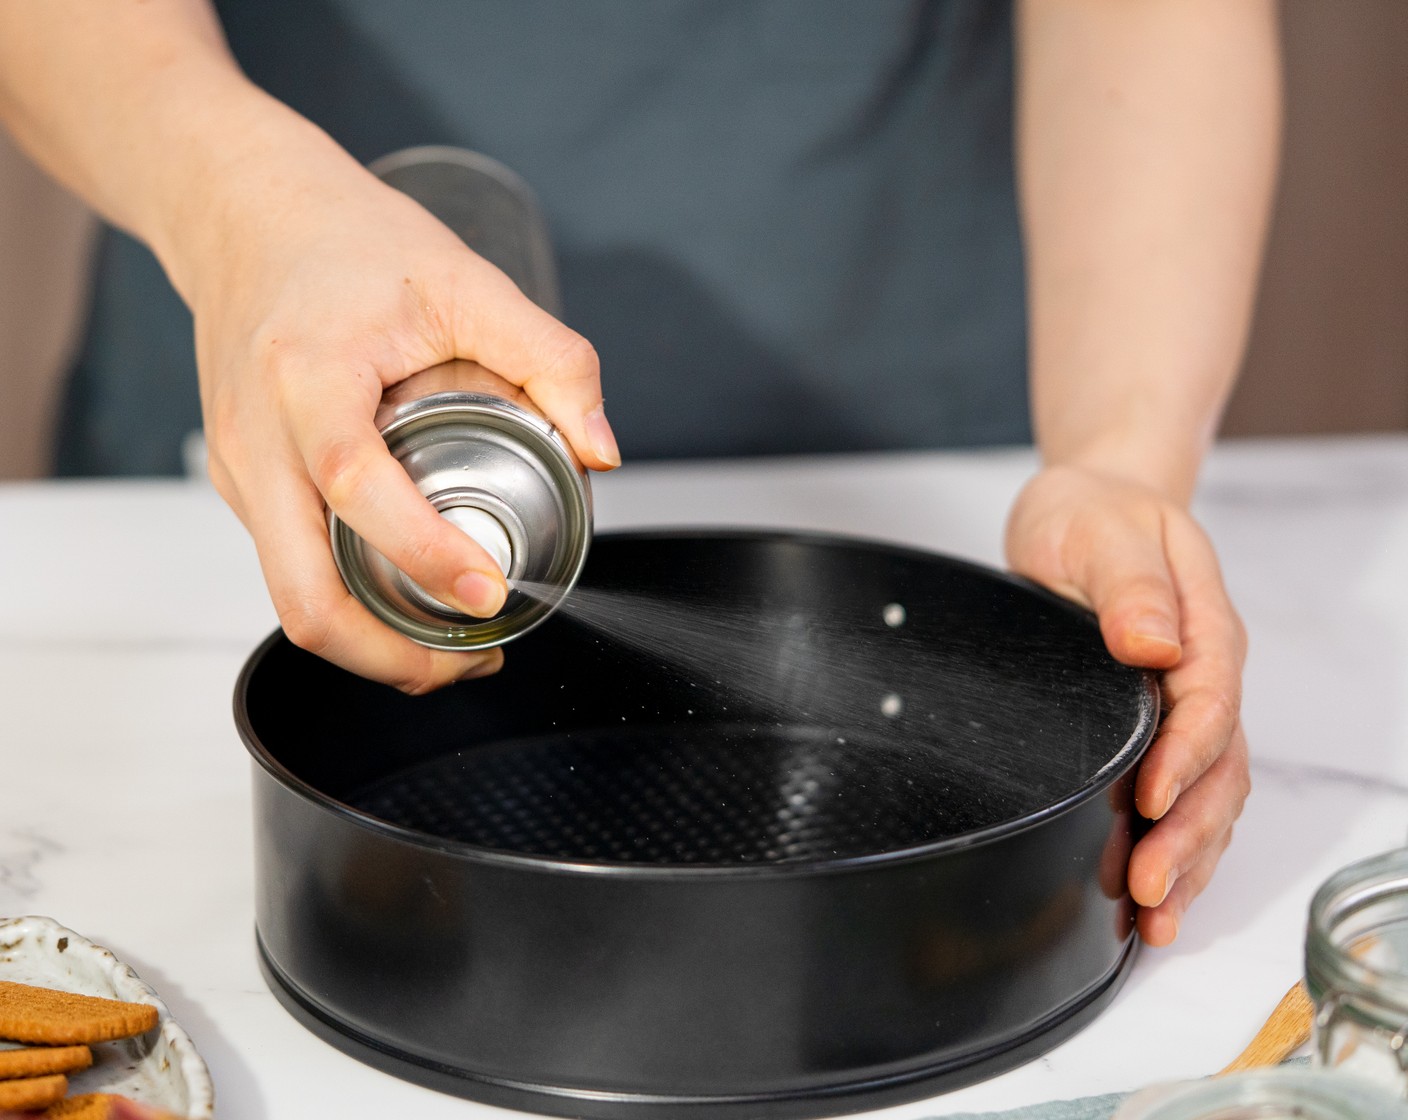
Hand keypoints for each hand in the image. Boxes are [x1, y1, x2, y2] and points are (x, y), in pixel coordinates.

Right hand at [181, 117, 619, 692]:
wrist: (244, 214)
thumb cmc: (346, 241)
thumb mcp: (465, 279)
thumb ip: (550, 357)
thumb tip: (601, 451)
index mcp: (309, 377)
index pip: (355, 486)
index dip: (423, 553)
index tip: (489, 595)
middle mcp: (258, 438)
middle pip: (301, 592)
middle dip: (390, 653)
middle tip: (474, 656)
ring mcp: (240, 471)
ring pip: (290, 599)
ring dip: (370, 644)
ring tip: (451, 648)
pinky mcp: (242, 486)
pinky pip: (288, 570)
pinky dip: (348, 606)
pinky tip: (406, 602)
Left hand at [1005, 464, 1249, 945]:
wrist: (1088, 509)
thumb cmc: (1093, 516)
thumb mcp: (1102, 531)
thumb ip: (1129, 585)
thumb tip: (1151, 641)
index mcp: (1202, 628)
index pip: (1209, 703)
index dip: (1184, 757)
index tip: (1148, 799)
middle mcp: (1205, 676)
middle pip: (1217, 769)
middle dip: (1187, 835)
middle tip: (1149, 889)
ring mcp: (1187, 708)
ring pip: (1208, 797)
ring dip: (1187, 860)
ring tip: (1153, 920)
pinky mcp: (1158, 730)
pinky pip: (1181, 798)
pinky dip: (1171, 850)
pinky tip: (1146, 901)